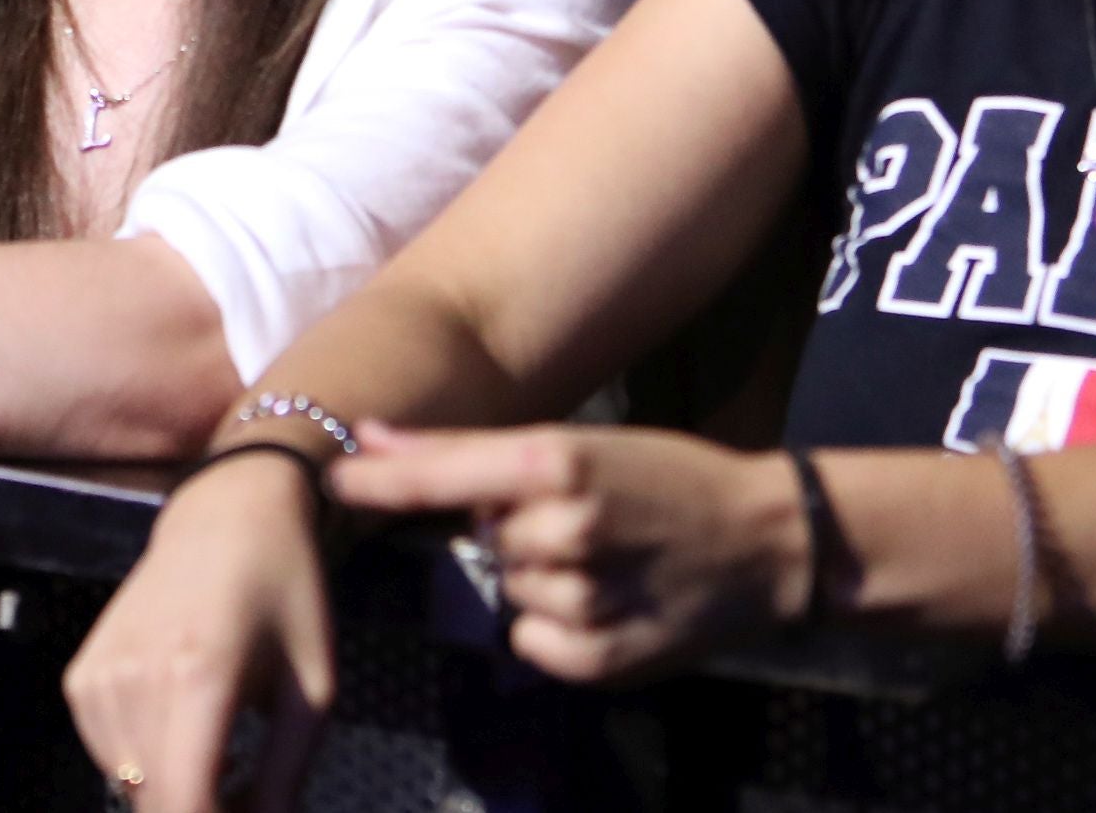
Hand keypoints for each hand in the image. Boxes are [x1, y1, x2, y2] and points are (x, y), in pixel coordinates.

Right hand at [63, 449, 339, 812]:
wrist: (228, 517)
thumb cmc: (283, 596)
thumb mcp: (311, 690)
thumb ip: (284, 777)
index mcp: (198, 676)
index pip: (186, 800)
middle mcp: (135, 676)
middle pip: (155, 801)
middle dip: (204, 809)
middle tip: (247, 792)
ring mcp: (99, 675)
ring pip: (131, 785)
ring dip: (176, 792)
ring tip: (225, 761)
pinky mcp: (82, 675)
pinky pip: (109, 756)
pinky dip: (146, 765)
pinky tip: (184, 734)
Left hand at [325, 421, 806, 682]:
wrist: (766, 539)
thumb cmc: (664, 478)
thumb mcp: (575, 444)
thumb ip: (466, 452)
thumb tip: (367, 436)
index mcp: (558, 462)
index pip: (443, 474)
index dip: (380, 481)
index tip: (329, 480)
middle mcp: (566, 527)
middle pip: (482, 537)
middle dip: (513, 530)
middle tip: (580, 520)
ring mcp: (585, 598)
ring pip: (508, 589)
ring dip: (538, 578)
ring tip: (605, 561)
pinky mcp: (600, 658)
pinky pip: (530, 641)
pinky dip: (552, 629)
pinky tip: (604, 605)